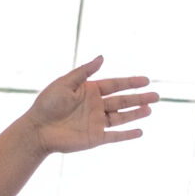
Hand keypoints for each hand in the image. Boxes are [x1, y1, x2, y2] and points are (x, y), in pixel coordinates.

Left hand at [24, 56, 156, 155]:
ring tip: (150, 109)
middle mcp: (96, 106)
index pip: (115, 85)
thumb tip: (102, 58)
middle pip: (122, 101)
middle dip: (139, 98)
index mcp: (89, 91)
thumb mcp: (65, 83)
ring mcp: (96, 122)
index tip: (146, 80)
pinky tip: (140, 131)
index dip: (131, 83)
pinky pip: (115, 136)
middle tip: (156, 96)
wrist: (38, 129)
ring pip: (121, 117)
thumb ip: (84, 72)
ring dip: (136, 113)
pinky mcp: (95, 138)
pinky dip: (127, 134)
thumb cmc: (47, 103)